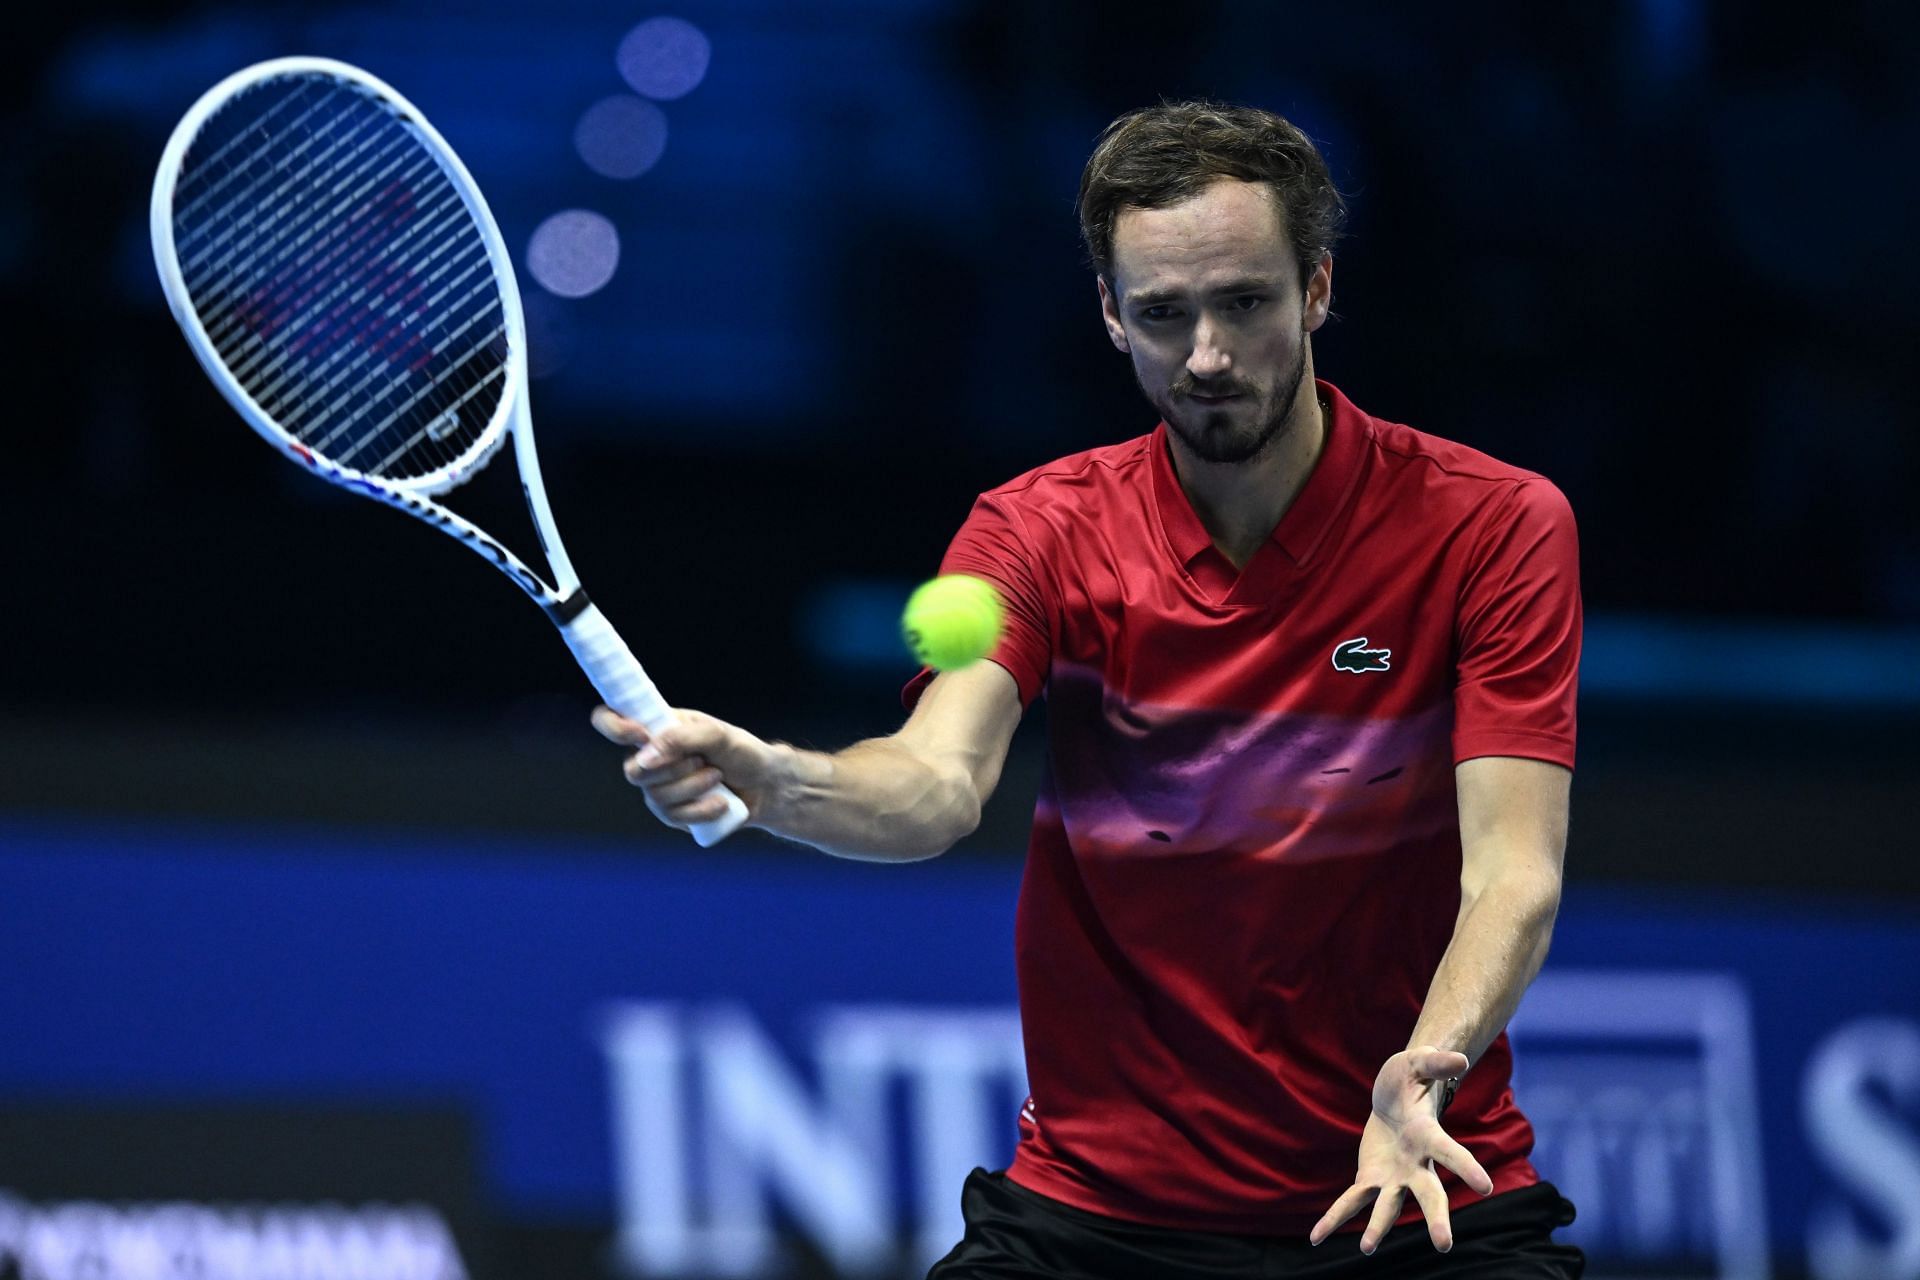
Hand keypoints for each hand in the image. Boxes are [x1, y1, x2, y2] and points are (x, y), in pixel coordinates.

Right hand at [592, 706, 782, 832]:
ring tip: (718, 777)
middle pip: (633, 771)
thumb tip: (644, 758)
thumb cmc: (742, 752)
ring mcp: (659, 788)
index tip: (640, 734)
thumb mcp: (717, 735)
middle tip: (703, 760)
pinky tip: (720, 802)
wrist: (766, 786)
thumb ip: (680, 738)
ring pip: (656, 797)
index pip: (611, 720)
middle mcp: (651, 758)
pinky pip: (673, 817)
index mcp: (657, 727)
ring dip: (693, 788)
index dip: (615, 726)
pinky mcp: (673, 813)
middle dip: (673, 770)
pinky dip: (700, 809)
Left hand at [1309, 1047, 1492, 1253]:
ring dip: (1378, 1228)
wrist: (1394, 1096)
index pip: (1451, 1153)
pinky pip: (1352, 1202)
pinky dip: (1334, 1219)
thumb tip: (1461, 1060)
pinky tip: (1316, 1238)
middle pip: (1430, 1194)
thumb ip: (1437, 1063)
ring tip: (1366, 1248)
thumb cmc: (1411, 1078)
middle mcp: (1417, 1164)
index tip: (1485, 1187)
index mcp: (1429, 1135)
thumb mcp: (1419, 1063)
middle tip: (1444, 1245)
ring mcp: (1394, 1177)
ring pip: (1389, 1207)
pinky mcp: (1371, 1179)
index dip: (1467, 1168)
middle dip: (1436, 1218)